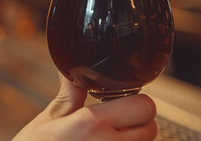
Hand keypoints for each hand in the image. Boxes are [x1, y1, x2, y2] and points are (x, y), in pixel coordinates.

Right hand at [13, 74, 157, 140]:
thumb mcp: (50, 119)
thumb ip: (71, 93)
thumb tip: (74, 67)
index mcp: (92, 125)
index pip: (145, 106)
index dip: (136, 103)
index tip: (121, 103)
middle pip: (151, 129)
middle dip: (137, 124)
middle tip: (115, 124)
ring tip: (105, 139)